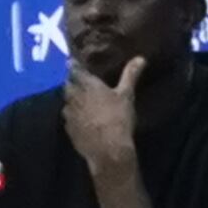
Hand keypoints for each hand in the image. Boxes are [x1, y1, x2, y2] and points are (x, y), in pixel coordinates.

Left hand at [62, 53, 143, 179]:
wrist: (108, 150)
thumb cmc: (118, 118)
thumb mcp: (127, 95)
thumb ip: (130, 75)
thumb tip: (140, 58)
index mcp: (86, 85)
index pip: (74, 69)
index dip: (72, 65)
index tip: (71, 62)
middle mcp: (73, 97)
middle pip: (67, 86)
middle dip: (71, 83)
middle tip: (80, 84)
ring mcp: (69, 115)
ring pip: (66, 103)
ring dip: (71, 101)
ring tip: (81, 103)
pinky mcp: (69, 130)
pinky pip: (68, 120)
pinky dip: (73, 118)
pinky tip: (82, 122)